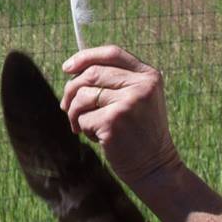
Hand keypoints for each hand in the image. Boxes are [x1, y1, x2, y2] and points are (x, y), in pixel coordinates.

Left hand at [60, 46, 182, 189]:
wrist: (155, 167)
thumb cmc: (139, 133)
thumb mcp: (137, 100)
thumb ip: (115, 81)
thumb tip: (71, 70)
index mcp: (149, 76)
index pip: (112, 53)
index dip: (86, 57)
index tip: (67, 68)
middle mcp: (141, 86)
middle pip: (92, 73)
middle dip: (72, 89)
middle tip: (66, 107)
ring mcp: (128, 103)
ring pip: (82, 95)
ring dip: (75, 113)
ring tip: (84, 126)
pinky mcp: (113, 121)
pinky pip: (83, 118)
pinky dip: (83, 129)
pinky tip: (97, 138)